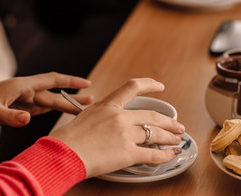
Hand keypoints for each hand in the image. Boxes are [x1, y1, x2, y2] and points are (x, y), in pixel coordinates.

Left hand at [0, 72, 92, 126]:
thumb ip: (11, 115)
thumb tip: (29, 119)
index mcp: (23, 85)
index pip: (52, 80)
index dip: (70, 82)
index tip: (87, 83)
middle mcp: (27, 91)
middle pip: (55, 95)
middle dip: (73, 98)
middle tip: (92, 101)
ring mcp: (25, 100)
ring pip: (49, 102)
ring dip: (65, 104)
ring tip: (81, 108)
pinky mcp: (21, 108)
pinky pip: (40, 109)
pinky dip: (52, 110)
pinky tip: (60, 112)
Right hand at [50, 78, 184, 177]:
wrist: (62, 153)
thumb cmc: (68, 138)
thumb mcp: (85, 117)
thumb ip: (102, 115)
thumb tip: (110, 120)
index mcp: (108, 105)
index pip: (132, 87)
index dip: (149, 84)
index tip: (160, 86)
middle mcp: (119, 117)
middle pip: (152, 116)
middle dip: (169, 122)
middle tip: (177, 126)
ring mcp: (124, 134)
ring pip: (155, 133)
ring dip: (170, 137)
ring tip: (177, 140)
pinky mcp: (127, 153)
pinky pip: (153, 154)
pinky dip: (165, 155)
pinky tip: (171, 154)